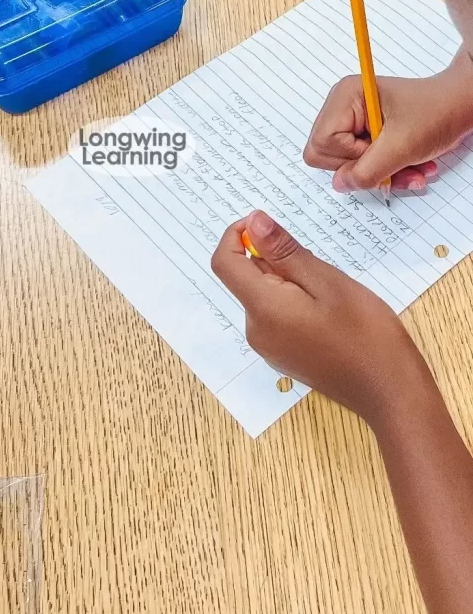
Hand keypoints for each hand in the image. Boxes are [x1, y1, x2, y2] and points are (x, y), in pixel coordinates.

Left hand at [211, 211, 423, 422]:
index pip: (224, 262)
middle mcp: (255, 330)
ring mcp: (268, 346)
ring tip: (329, 292)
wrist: (390, 392)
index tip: (266, 225)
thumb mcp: (327, 281)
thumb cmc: (366, 334)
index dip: (236, 235)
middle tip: (318, 267)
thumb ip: (284, 252)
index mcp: (262, 310)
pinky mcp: (283, 354)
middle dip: (274, 259)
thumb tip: (253, 221)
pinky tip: (328, 310)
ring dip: (287, 279)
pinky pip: (276, 314)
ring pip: (264, 294)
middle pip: (247, 278)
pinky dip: (293, 299)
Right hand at [303, 50, 472, 191]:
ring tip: (410, 168)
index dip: (350, 157)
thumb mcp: (402, 146)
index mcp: (345, 96)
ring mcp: (353, 121)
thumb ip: (367, 170)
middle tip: (395, 162)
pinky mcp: (364, 133)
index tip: (379, 150)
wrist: (460, 106)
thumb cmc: (437, 112)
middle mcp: (343, 106)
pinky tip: (408, 166)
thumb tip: (340, 184)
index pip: (321, 144)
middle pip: (329, 156)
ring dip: (381, 173)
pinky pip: (361, 164)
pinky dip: (385, 170)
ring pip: (347, 164)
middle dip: (366, 169)